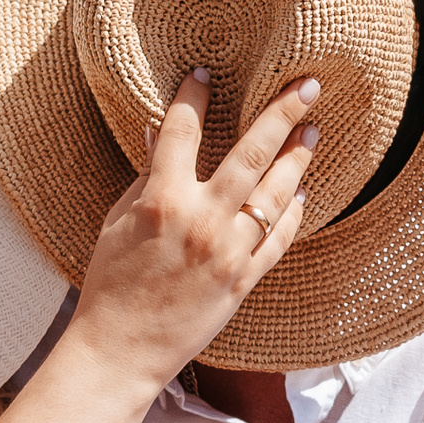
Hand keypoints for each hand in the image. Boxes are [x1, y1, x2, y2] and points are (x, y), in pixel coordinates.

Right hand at [62, 69, 318, 389]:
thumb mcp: (117, 224)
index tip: (207, 71)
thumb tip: (157, 135)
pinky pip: (278, 241)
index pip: (181, 131)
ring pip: (275, 194)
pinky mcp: (243, 280)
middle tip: (306, 84)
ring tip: (313, 133)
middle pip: (250, 153)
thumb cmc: (110, 285)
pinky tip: (302, 195)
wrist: (121, 350)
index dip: (194, 96)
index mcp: (161, 200)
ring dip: (297, 159)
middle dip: (281, 113)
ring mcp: (227, 251)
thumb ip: (145, 178)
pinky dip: (293, 216)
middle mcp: (200, 220)